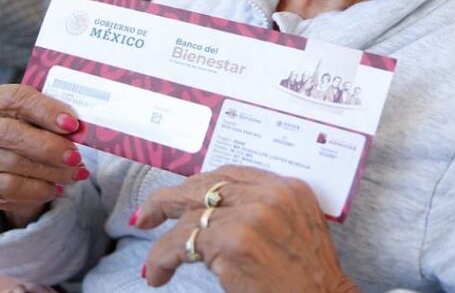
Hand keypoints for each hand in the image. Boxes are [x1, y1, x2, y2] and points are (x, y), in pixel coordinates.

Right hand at [0, 84, 87, 228]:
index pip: (18, 99)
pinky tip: (56, 188)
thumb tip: (78, 128)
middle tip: (76, 156)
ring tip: (75, 174)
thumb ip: (49, 114)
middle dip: (50, 148)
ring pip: (15, 165)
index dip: (47, 111)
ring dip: (51, 172)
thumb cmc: (20, 127)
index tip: (72, 124)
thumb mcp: (30, 113)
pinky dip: (38, 190)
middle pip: (13, 135)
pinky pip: (9, 190)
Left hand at [135, 166, 357, 292]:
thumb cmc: (308, 281)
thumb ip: (265, 211)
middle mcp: (271, 195)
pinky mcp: (233, 242)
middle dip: (169, 199)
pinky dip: (163, 258)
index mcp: (288, 187)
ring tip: (154, 262)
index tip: (180, 197)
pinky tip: (158, 273)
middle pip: (206, 185)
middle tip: (146, 216)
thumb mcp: (298, 229)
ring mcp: (251, 216)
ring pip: (190, 216)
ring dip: (165, 241)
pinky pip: (184, 243)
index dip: (199, 184)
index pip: (232, 173)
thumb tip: (217, 213)